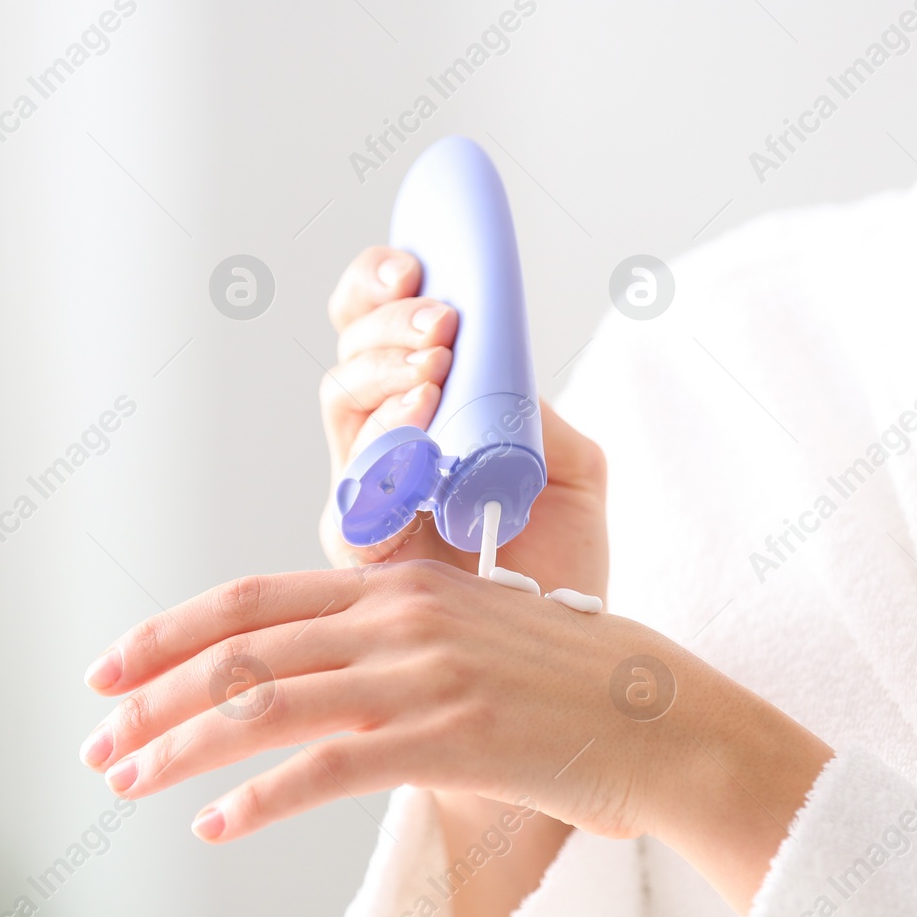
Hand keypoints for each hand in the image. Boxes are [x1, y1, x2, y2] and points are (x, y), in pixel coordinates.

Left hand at [78, 561, 832, 912]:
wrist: (673, 722)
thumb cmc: (577, 686)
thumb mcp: (476, 637)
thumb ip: (395, 648)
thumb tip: (322, 687)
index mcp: (402, 584)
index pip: (254, 598)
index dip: (170, 630)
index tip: (112, 667)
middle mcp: (401, 616)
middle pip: (242, 647)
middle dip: (153, 696)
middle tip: (97, 740)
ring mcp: (424, 672)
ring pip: (268, 703)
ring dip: (182, 746)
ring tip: (128, 782)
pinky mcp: (452, 737)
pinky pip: (328, 768)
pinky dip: (260, 799)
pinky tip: (216, 826)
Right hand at [317, 247, 607, 597]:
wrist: (564, 651)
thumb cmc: (562, 564)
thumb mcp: (574, 469)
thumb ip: (535, 412)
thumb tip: (496, 360)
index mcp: (425, 414)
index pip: (373, 329)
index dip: (377, 286)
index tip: (414, 265)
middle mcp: (383, 449)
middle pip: (349, 359)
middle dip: (385, 326)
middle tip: (440, 324)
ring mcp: (366, 498)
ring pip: (342, 410)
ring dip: (384, 375)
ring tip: (435, 370)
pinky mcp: (363, 552)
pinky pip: (351, 489)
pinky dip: (382, 451)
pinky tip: (419, 431)